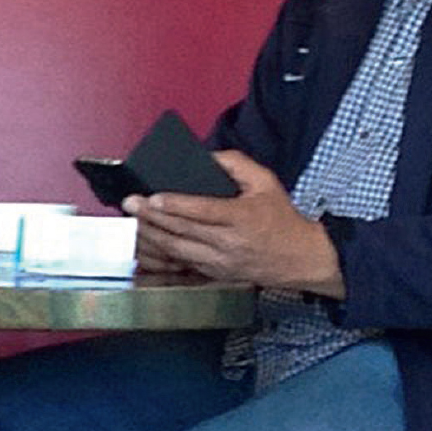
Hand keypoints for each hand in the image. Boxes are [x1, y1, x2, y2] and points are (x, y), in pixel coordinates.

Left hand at [122, 150, 344, 296]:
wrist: (301, 259)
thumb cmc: (283, 220)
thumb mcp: (266, 182)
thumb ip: (237, 164)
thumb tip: (208, 157)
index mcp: (241, 218)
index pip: (203, 211)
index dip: (176, 205)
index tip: (153, 198)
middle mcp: (228, 242)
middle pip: (183, 230)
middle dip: (152, 217)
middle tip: (130, 204)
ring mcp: (220, 261)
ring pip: (177, 250)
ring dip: (151, 236)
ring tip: (132, 223)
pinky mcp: (215, 273)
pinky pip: (181, 264)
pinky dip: (161, 254)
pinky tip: (146, 244)